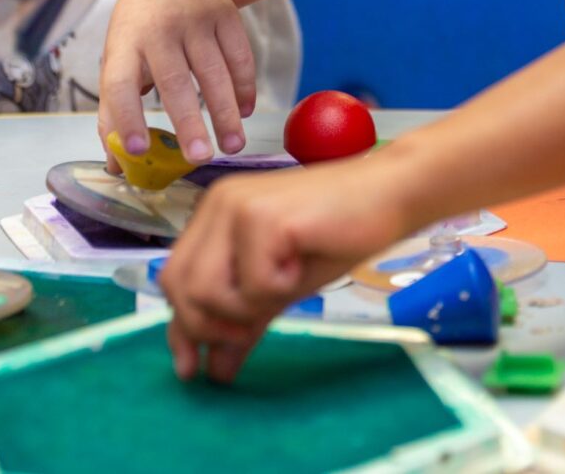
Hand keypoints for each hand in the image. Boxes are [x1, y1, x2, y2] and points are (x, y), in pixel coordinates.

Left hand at [100, 0, 256, 167]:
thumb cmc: (141, 26)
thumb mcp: (119, 56)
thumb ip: (115, 109)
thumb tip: (117, 164)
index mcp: (124, 42)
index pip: (119, 83)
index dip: (126, 117)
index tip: (136, 152)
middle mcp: (158, 28)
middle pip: (174, 81)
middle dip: (188, 122)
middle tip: (199, 158)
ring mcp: (195, 19)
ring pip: (214, 71)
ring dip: (225, 112)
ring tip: (232, 147)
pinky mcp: (226, 14)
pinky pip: (240, 56)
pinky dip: (245, 87)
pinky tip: (245, 112)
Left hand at [160, 158, 410, 382]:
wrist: (390, 195)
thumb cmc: (339, 234)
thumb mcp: (282, 284)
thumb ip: (245, 320)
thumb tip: (215, 370)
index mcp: (215, 214)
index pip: (174, 277)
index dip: (180, 326)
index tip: (193, 369)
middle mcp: (218, 204)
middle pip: (181, 285)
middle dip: (209, 325)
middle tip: (245, 334)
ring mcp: (237, 206)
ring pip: (209, 289)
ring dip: (246, 308)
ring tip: (284, 288)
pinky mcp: (265, 217)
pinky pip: (254, 283)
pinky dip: (280, 288)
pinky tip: (303, 263)